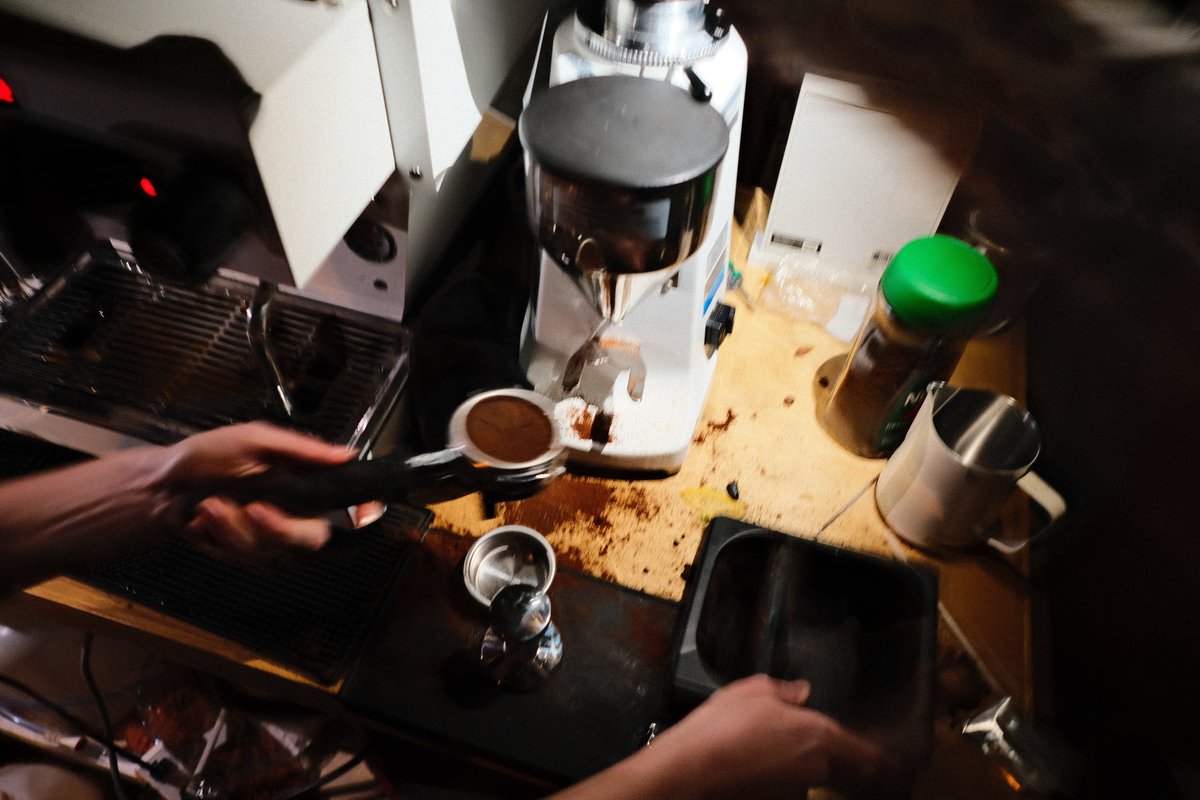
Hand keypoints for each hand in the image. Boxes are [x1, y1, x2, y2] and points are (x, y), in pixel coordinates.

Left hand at [161, 422, 359, 552]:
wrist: (162, 484)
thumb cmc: (208, 455)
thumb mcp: (255, 439)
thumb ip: (301, 449)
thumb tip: (346, 453)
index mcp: (305, 486)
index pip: (348, 505)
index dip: (361, 512)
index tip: (362, 511)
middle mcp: (295, 515)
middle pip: (314, 539)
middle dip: (283, 529)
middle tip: (254, 509)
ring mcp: (270, 541)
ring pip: (272, 550)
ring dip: (235, 528)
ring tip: (210, 504)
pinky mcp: (245, 557)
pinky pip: (243, 556)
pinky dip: (219, 536)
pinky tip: (204, 519)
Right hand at [648, 674, 905, 798]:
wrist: (692, 770)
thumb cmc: (722, 726)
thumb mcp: (753, 690)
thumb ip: (785, 691)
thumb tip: (802, 693)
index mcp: (820, 734)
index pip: (867, 753)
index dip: (885, 760)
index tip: (897, 765)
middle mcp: (816, 767)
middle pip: (840, 766)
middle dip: (836, 758)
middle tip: (807, 743)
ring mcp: (795, 790)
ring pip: (807, 775)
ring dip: (796, 765)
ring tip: (760, 748)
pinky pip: (784, 785)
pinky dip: (775, 776)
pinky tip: (750, 764)